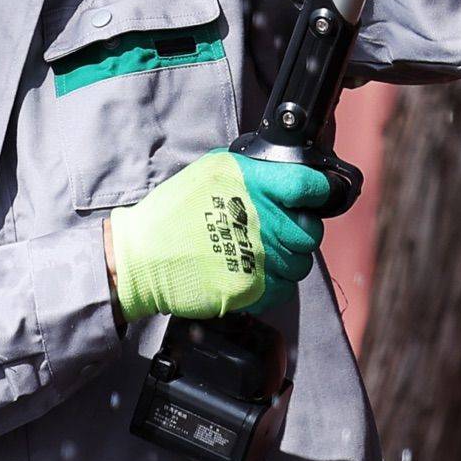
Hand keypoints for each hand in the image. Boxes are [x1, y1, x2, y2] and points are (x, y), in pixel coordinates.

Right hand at [104, 152, 332, 322]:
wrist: (142, 257)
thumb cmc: (173, 212)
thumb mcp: (210, 171)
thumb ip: (253, 170)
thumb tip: (285, 175)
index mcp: (250, 183)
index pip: (307, 186)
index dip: (318, 192)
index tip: (314, 197)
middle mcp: (259, 219)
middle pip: (310, 231)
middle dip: (300, 231)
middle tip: (279, 230)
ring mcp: (257, 257)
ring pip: (300, 264)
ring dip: (287, 260)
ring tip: (259, 253)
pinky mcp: (252, 288)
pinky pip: (284, 289)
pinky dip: (274, 284)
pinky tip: (251, 272)